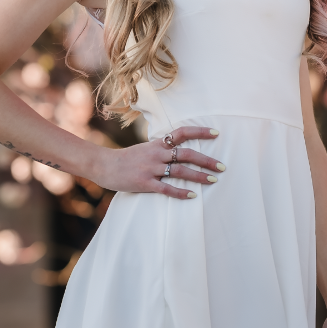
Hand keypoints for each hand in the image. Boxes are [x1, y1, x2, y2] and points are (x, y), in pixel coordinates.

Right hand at [93, 126, 223, 198]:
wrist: (104, 165)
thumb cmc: (126, 158)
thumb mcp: (145, 148)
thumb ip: (161, 148)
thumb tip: (178, 148)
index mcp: (158, 143)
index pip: (182, 132)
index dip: (200, 132)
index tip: (216, 133)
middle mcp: (157, 153)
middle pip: (187, 153)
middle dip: (206, 160)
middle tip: (222, 166)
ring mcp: (151, 168)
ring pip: (180, 171)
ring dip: (198, 176)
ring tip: (213, 180)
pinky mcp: (145, 183)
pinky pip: (167, 188)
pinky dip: (181, 192)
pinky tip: (192, 196)